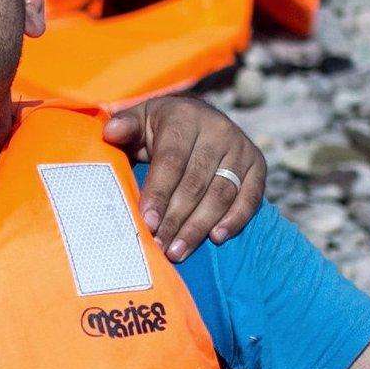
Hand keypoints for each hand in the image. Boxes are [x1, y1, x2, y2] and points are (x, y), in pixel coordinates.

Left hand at [105, 94, 265, 260]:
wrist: (198, 117)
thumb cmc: (160, 127)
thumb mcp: (140, 120)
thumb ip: (125, 127)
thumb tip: (112, 132)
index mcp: (185, 118)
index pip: (172, 160)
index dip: (159, 193)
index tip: (147, 222)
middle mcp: (218, 130)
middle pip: (196, 182)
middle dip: (175, 218)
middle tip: (159, 245)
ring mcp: (240, 148)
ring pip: (221, 193)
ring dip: (199, 226)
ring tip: (177, 251)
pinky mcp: (258, 164)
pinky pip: (251, 196)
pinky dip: (235, 219)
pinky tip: (216, 237)